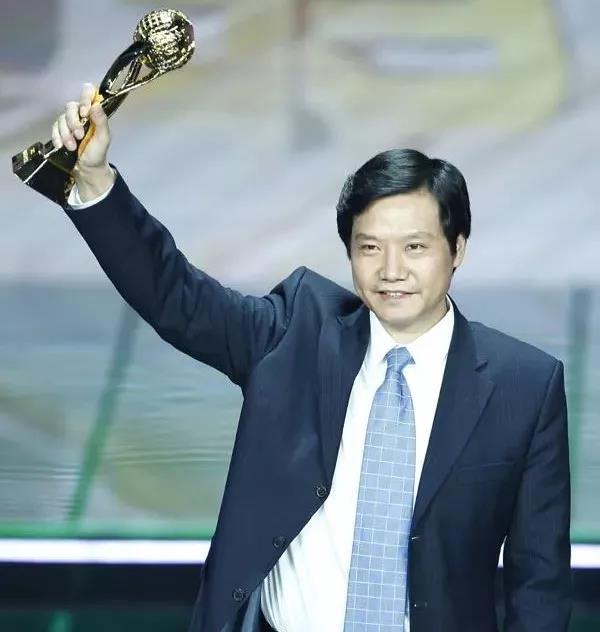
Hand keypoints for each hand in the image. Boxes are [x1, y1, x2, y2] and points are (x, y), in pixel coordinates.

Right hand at [52, 82, 114, 199]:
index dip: (84, 99)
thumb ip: (102, 122)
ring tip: (72, 147)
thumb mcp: (103, 139)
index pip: (88, 94)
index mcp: (93, 114)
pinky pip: (54, 128)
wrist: (87, 170)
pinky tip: (62, 146)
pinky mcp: (59, 131)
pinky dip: (57, 137)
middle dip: (73, 122)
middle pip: (70, 107)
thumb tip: (96, 104)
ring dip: (66, 134)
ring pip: (61, 118)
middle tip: (79, 136)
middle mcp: (80, 115)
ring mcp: (68, 123)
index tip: (85, 112)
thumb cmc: (98, 154)